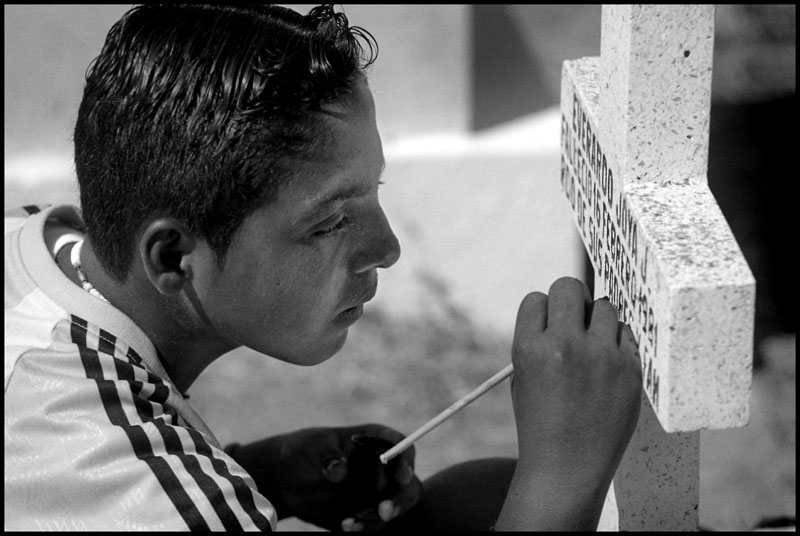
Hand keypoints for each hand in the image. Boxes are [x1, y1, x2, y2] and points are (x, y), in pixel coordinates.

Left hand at [228, 424, 421, 530]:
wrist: (285, 479)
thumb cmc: (302, 451)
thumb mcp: (311, 446)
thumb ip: (326, 455)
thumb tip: (341, 470)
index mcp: (373, 439)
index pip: (400, 444)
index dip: (406, 458)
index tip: (401, 475)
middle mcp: (380, 466)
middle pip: (407, 481)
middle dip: (403, 497)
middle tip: (386, 510)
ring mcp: (375, 491)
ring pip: (395, 506)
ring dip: (381, 517)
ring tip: (353, 522)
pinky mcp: (364, 511)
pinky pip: (374, 523)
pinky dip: (364, 527)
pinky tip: (345, 525)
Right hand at [509, 277, 641, 507]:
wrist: (566, 469)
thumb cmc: (540, 423)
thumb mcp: (523, 377)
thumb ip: (539, 339)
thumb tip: (567, 306)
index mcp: (529, 348)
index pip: (536, 299)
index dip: (542, 313)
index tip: (547, 328)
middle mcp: (564, 346)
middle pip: (569, 286)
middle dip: (569, 299)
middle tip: (573, 320)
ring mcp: (600, 356)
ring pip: (604, 306)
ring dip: (596, 320)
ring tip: (592, 347)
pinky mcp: (629, 369)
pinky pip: (625, 333)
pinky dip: (616, 343)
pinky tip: (608, 366)